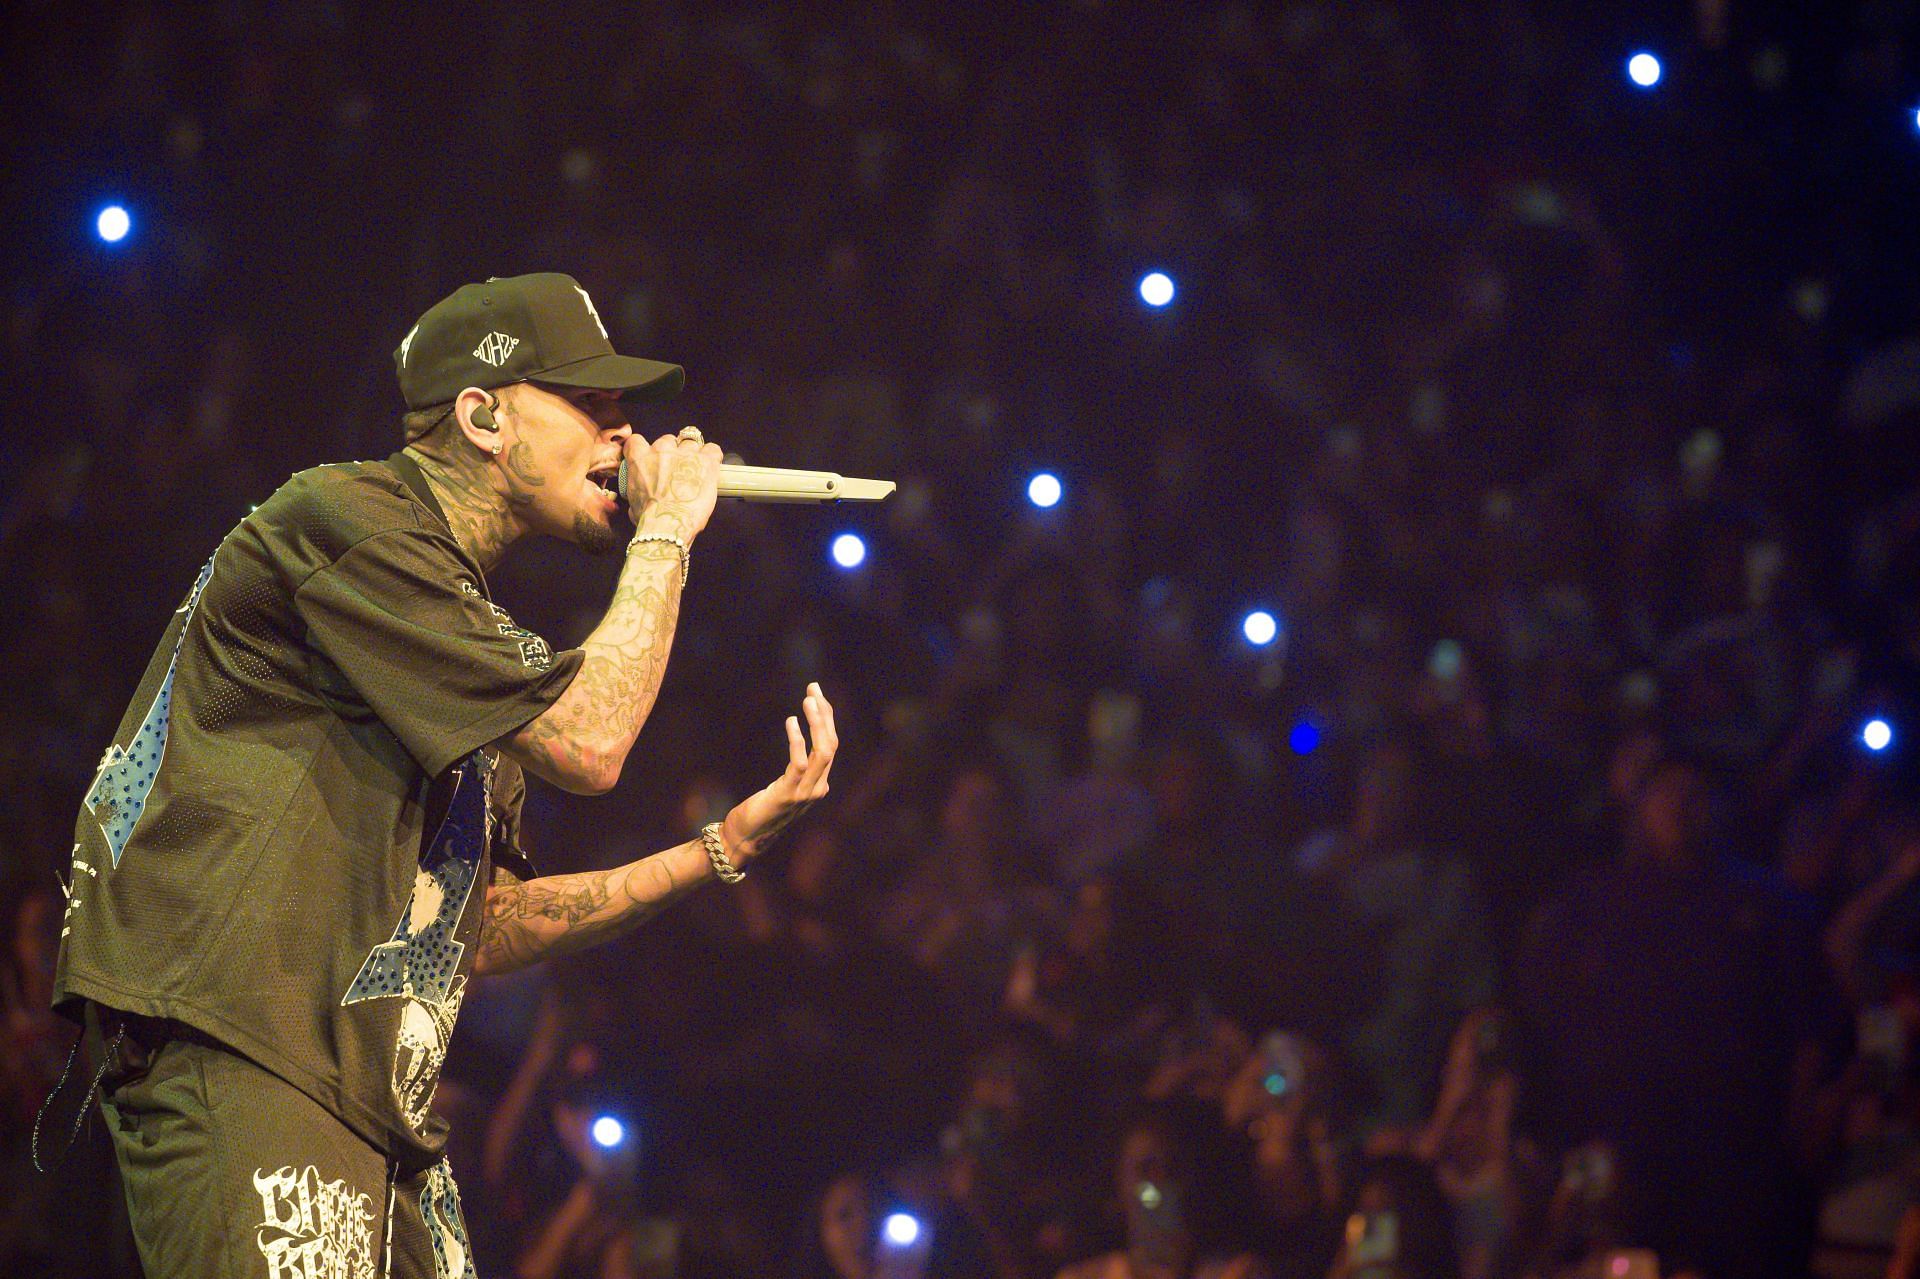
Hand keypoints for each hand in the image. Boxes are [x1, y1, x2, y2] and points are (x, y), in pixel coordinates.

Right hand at [620, 428, 721, 538]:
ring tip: (695, 470)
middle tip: (675, 469)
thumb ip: (636, 490)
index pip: (637, 441)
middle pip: (667, 440)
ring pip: (690, 443)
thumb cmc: (649, 518)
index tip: (649, 456)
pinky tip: (711, 466)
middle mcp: (662, 450)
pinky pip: (713, 449)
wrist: (668, 524)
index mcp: (640, 459)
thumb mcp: (634, 503)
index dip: (644, 448)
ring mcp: (685, 454)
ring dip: (692, 454)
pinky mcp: (706, 461)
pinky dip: (713, 455)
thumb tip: (640, 495)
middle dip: (671, 452)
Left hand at [720, 683, 837, 861]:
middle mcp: (818, 788)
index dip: (826, 718)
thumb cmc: (761, 810)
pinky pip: (799, 763)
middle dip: (824, 714)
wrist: (744, 837)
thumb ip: (798, 769)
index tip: (817, 694)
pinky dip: (797, 740)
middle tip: (813, 689)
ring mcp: (805, 794)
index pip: (831, 745)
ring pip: (822, 752)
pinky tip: (791, 721)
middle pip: (831, 745)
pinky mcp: (787, 796)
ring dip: (817, 723)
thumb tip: (803, 741)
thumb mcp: (785, 786)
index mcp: (819, 784)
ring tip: (808, 700)